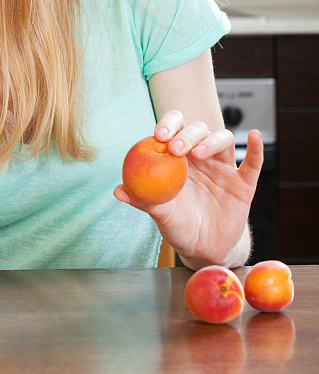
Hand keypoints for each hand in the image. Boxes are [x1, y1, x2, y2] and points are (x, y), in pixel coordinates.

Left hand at [114, 110, 263, 267]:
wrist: (202, 248)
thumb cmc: (178, 224)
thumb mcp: (159, 212)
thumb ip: (141, 200)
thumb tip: (118, 190)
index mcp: (178, 156)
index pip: (175, 128)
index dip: (169, 125)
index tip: (159, 135)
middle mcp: (201, 156)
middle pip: (198, 130)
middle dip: (186, 135)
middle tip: (176, 149)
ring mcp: (223, 167)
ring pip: (223, 139)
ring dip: (211, 141)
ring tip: (199, 153)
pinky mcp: (244, 183)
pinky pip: (253, 163)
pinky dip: (256, 149)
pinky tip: (255, 136)